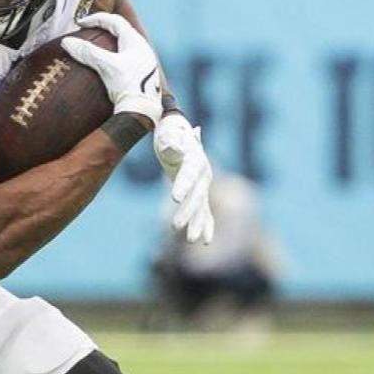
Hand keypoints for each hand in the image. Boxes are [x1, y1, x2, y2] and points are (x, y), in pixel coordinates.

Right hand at [61, 12, 162, 126]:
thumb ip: (87, 52)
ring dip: (110, 42)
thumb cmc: (128, 87)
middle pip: (122, 31)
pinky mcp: (143, 76)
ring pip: (125, 45)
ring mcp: (145, 62)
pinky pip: (127, 58)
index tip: (80, 23)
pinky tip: (107, 67)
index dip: (96, 19)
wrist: (143, 113)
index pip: (115, 21)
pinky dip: (114, 56)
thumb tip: (66, 42)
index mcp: (136, 42)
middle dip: (104, 28)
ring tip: (96, 48)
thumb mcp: (106, 67)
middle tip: (88, 31)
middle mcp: (143, 49)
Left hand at [154, 110, 213, 245]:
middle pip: (195, 196)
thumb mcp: (167, 134)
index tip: (174, 199)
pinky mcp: (200, 193)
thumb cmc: (169, 133)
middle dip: (186, 212)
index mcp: (194, 159)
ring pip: (201, 207)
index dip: (182, 186)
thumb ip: (169, 142)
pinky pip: (205, 211)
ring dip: (196, 224)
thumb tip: (168, 145)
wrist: (179, 132)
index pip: (188, 174)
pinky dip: (206, 225)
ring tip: (190, 241)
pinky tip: (206, 241)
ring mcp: (203, 185)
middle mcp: (203, 174)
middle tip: (174, 226)